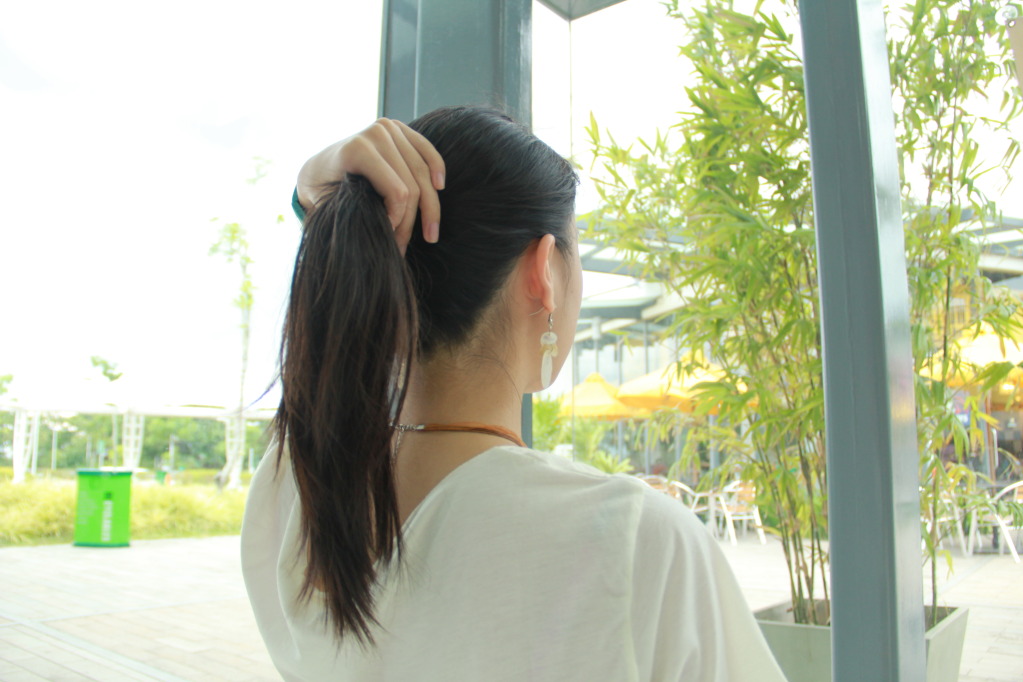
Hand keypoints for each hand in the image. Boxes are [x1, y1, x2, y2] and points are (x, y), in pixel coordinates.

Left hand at [296, 119, 445, 251]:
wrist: (317, 167)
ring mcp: (390, 128)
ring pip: (423, 173)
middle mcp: (376, 133)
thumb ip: (356, 218)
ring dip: (430, 207)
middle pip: (412, 185)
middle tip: (405, 247)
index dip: (399, 221)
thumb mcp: (330, 207)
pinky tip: (440, 188)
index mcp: (358, 150)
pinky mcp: (399, 128)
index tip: (388, 241)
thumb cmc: (322, 191)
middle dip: (411, 221)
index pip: (397, 192)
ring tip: (431, 234)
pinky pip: (427, 151)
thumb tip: (385, 238)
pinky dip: (437, 169)